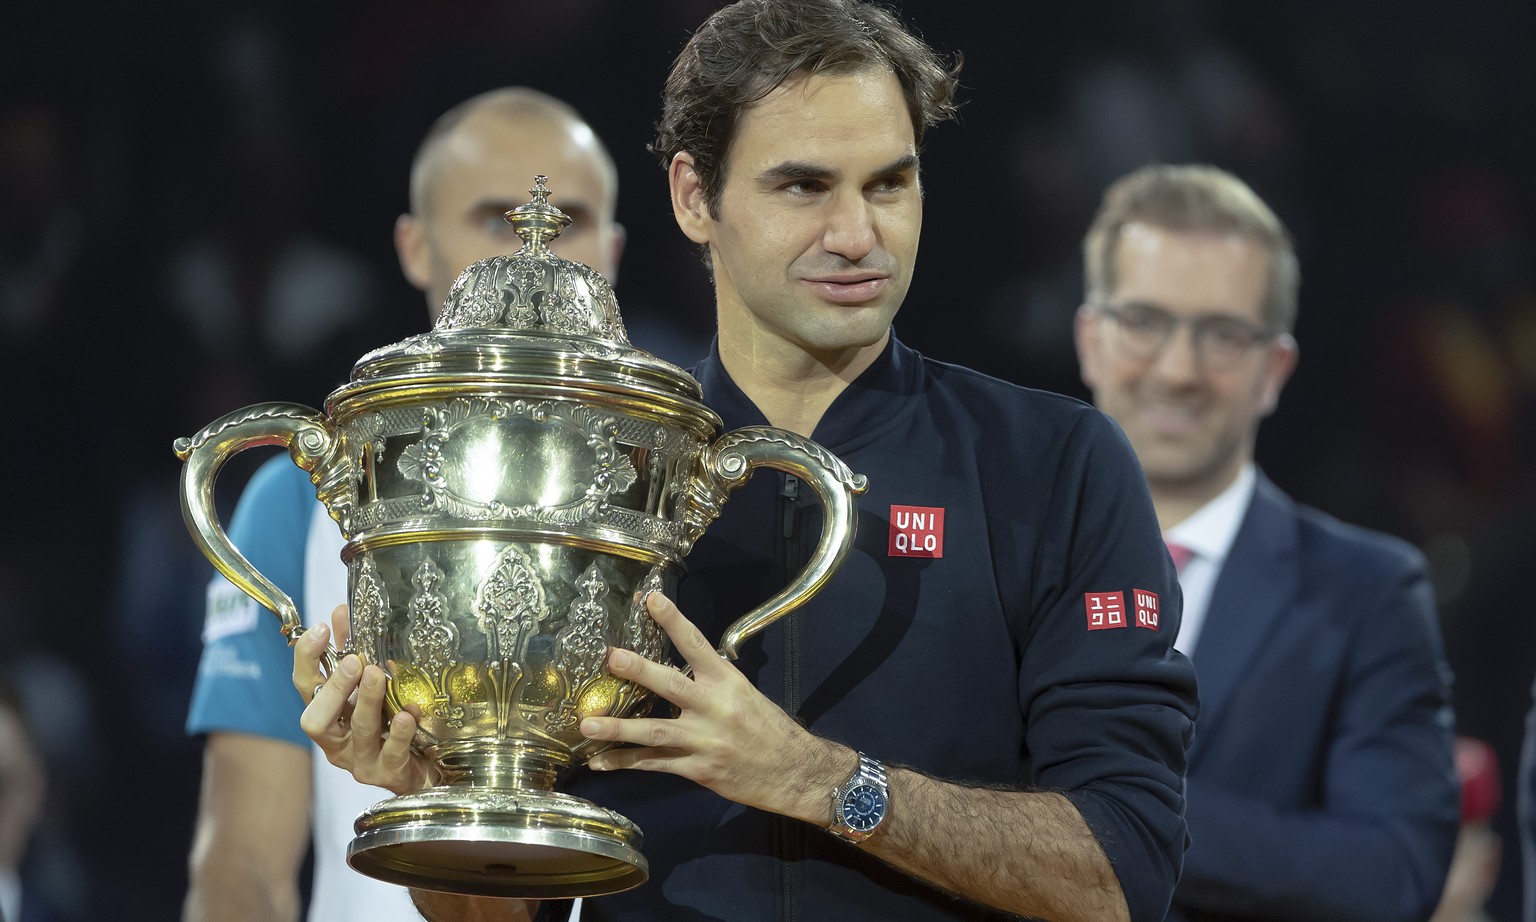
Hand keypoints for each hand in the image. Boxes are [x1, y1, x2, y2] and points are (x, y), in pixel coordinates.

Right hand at [291, 605, 437, 795]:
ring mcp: (361, 759)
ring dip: (367, 701)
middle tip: (353, 660)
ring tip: (378, 675)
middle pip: (317, 718)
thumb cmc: (388, 723)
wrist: (422, 767)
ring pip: (358, 732)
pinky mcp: (388, 773)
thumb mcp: (366, 686)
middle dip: (334, 688)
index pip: (305, 686)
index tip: (321, 629)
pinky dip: (399, 733)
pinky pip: (392, 753)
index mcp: (328, 714)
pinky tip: (408, 715)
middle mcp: (337, 739)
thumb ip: (351, 651)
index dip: (307, 658)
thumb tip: (341, 611)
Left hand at [578, 592, 849, 824]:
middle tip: (610, 657)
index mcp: (728, 683)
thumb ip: (713, 682)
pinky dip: (627, 763)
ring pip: (655, 732)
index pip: (697, 645)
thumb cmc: (769, 728)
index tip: (652, 599)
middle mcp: (714, 708)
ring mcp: (704, 741)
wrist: (794, 772)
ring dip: (618, 729)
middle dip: (638, 671)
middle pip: (670, 685)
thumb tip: (682, 665)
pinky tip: (601, 762)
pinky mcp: (698, 770)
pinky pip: (656, 765)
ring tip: (587, 725)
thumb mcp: (746, 695)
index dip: (674, 621)